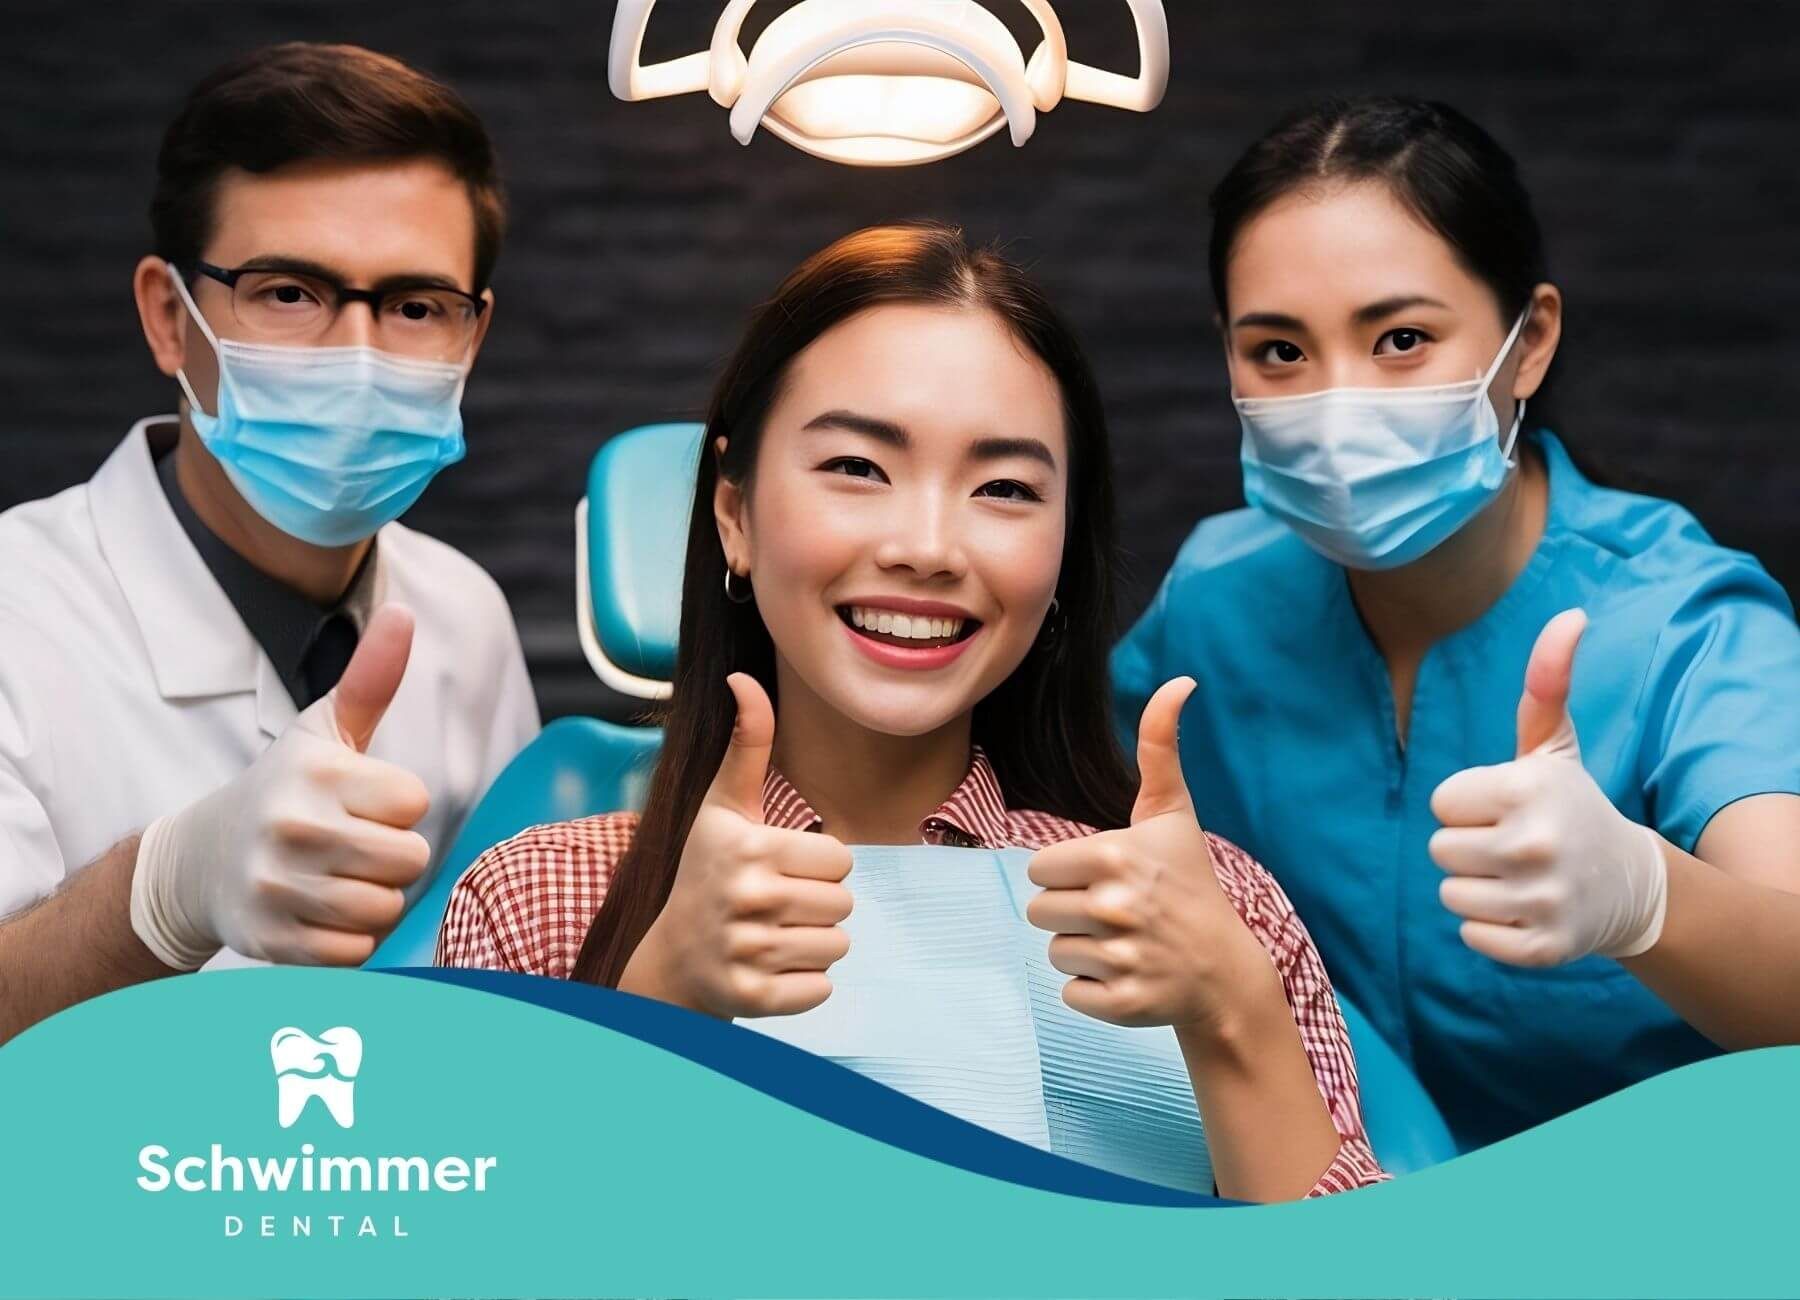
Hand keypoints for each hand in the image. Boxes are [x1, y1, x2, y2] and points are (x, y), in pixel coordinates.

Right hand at [129, 604, 433, 968]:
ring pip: (385, 909)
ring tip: (336, 876)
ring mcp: (278, 886)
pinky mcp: (271, 940)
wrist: (201, 860)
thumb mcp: (323, 730)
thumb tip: (402, 613)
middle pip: (411, 860)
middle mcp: (295, 827)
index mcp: (317, 773)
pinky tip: (318, 911)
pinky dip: (348, 939)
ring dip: (373, 898)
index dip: (399, 806)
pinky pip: (355, 952)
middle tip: (353, 844)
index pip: (415, 802)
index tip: (364, 802)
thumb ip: (370, 679)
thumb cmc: (286, 788)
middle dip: (393, 857)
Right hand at [624, 674, 853, 1018]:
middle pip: (844, 904)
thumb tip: (742, 677)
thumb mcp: (722, 806)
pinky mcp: (754, 999)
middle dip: (818, 904)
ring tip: (772, 934)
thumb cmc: (707, 871)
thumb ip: (747, 743)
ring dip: (813, 943)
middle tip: (775, 905)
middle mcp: (748, 900)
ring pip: (838, 947)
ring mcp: (748, 953)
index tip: (779, 868)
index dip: (817, 863)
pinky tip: (768, 968)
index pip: (841, 858)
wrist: (671, 957)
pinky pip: (822, 990)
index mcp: (749, 849)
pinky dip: (804, 985)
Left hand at [1025, 678, 1275, 1034]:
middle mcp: (1117, 907)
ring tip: (1124, 943)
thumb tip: (1181, 680)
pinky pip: (1069, 994)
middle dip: (1070, 912)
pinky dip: (1094, 991)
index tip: (1107, 878)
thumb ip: (1160, 746)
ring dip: (1082, 951)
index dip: (1067, 874)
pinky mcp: (1123, 1004)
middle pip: (1038, 911)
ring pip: (1053, 953)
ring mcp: (1122, 958)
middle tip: (1116, 913)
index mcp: (1116, 856)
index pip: (1038, 868)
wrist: (1224, 968)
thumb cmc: (1189, 882)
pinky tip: (1129, 975)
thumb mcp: (1172, 813)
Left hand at [1430, 609, 1668, 964]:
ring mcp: (1540, 898)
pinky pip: (1471, 937)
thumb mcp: (1556, 746)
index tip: (1505, 808)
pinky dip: (1491, 929)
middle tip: (1513, 844)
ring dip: (1477, 888)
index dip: (1467, 806)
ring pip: (1450, 895)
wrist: (1631, 884)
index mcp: (1524, 788)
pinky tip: (1527, 909)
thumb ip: (1545, 684)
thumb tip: (1570, 615)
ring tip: (1519, 877)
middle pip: (1440, 849)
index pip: (1440, 803)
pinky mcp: (1541, 946)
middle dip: (1469, 846)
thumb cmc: (1573, 806)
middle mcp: (1533, 843)